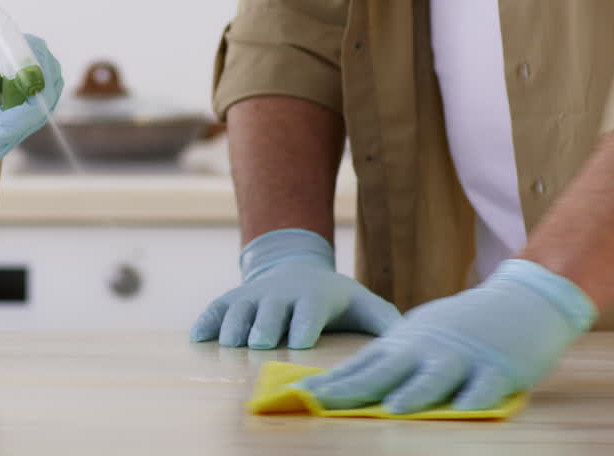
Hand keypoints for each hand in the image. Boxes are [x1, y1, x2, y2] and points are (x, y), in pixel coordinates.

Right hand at [190, 229, 399, 349]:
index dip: (302, 324)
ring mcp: (252, 295)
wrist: (295, 268)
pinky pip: (214, 309)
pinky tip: (198, 340)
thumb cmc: (335, 298)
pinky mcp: (231, 299)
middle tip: (259, 345)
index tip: (298, 343)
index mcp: (314, 296)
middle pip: (270, 310)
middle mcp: (280, 293)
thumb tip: (415, 341)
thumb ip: (386, 322)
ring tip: (229, 346)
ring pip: (239, 310)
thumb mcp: (362, 303)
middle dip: (264, 327)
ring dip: (233, 327)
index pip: (308, 310)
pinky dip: (205, 323)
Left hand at [297, 259, 596, 413]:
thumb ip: (389, 357)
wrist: (521, 299)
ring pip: (434, 377)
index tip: (300, 394)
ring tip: (392, 409)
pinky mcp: (500, 369)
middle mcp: (427, 349)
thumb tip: (350, 378)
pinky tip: (464, 411)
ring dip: (414, 394)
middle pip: (385, 371)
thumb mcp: (419, 333)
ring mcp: (463, 357)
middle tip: (322, 404)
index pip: (361, 365)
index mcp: (405, 343)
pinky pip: (486, 387)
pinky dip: (474, 400)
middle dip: (352, 389)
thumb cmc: (464, 324)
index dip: (331, 382)